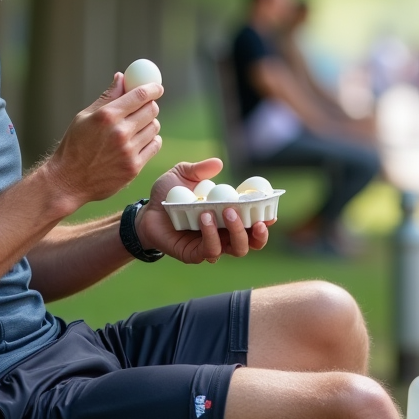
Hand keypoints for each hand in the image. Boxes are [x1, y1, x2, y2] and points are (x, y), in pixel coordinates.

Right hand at [44, 73, 163, 207]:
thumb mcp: (84, 117)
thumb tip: (122, 77)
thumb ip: (107, 97)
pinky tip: (139, 141)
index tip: (156, 88)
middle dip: (149, 105)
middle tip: (143, 108)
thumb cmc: (74, 146)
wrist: (68, 181)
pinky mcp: (134, 167)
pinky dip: (150, 140)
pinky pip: (154, 146)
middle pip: (151, 110)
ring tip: (136, 128)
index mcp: (107, 116)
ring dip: (149, 124)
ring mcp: (128, 151)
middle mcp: (120, 132)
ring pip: (154, 127)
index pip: (140, 95)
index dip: (153, 88)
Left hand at [137, 159, 269, 263]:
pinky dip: (211, 235)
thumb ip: (199, 169)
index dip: (267, 221)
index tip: (271, 212)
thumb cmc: (169, 195)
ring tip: (226, 211)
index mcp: (228, 218)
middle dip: (258, 233)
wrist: (147, 212)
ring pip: (236, 250)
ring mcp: (211, 246)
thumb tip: (218, 164)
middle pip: (252, 243)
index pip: (255, 224)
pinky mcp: (194, 254)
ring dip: (237, 231)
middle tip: (254, 218)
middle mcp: (224, 234)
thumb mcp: (183, 175)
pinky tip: (206, 217)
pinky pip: (210, 251)